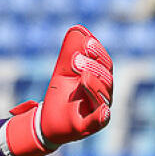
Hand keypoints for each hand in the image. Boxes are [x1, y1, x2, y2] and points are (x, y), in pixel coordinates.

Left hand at [1, 25, 112, 155]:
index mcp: (99, 79)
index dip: (97, 53)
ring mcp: (97, 112)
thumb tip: (77, 28)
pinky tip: (103, 111)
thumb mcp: (63, 70)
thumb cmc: (62, 94)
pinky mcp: (87, 127)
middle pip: (106, 79)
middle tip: (75, 60)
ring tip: (82, 77)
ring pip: (103, 98)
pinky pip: (98, 122)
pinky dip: (101, 116)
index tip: (87, 43)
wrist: (48, 120)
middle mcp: (103, 95)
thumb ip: (70, 51)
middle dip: (92, 67)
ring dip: (94, 85)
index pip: (105, 64)